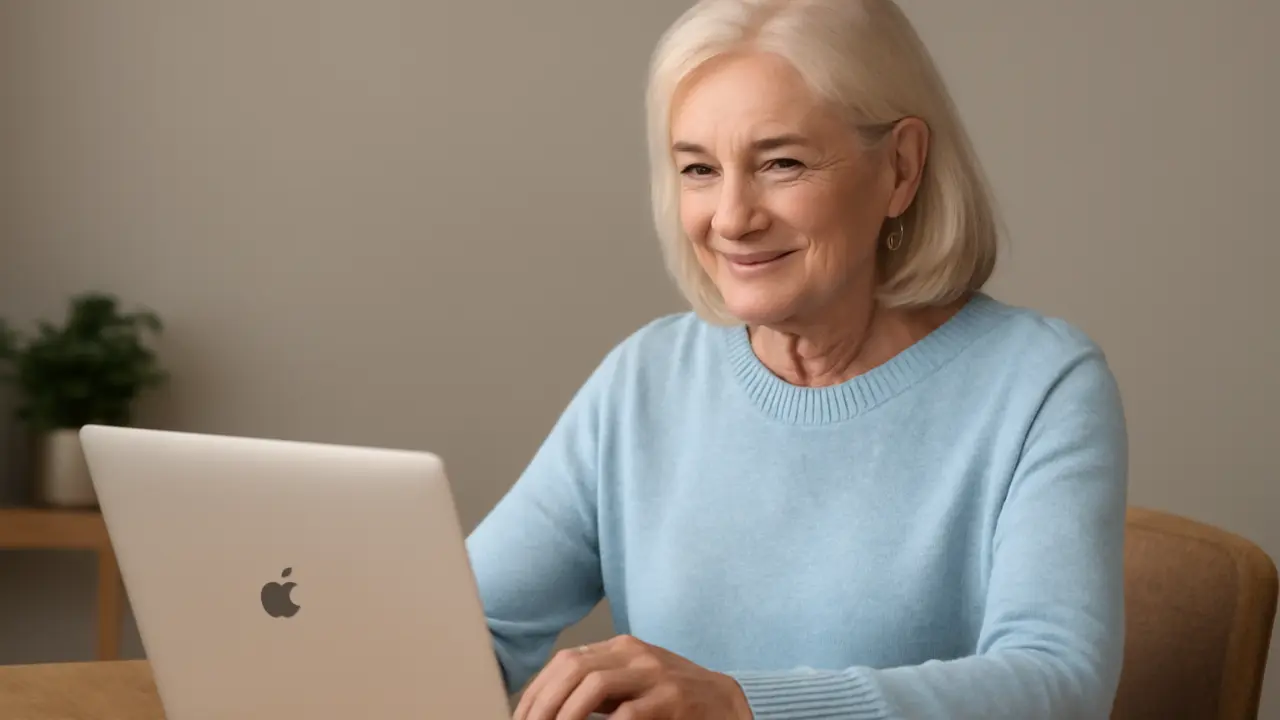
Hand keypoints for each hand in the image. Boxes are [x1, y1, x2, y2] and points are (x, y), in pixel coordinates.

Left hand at [513, 634, 752, 719]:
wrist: (728, 704)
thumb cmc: (675, 699)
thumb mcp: (631, 685)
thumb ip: (596, 688)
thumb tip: (547, 709)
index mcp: (620, 648)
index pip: (564, 661)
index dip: (536, 692)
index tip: (521, 719)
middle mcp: (635, 654)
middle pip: (572, 668)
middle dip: (542, 704)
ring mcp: (655, 674)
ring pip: (594, 685)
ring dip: (565, 716)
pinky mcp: (672, 699)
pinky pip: (628, 714)